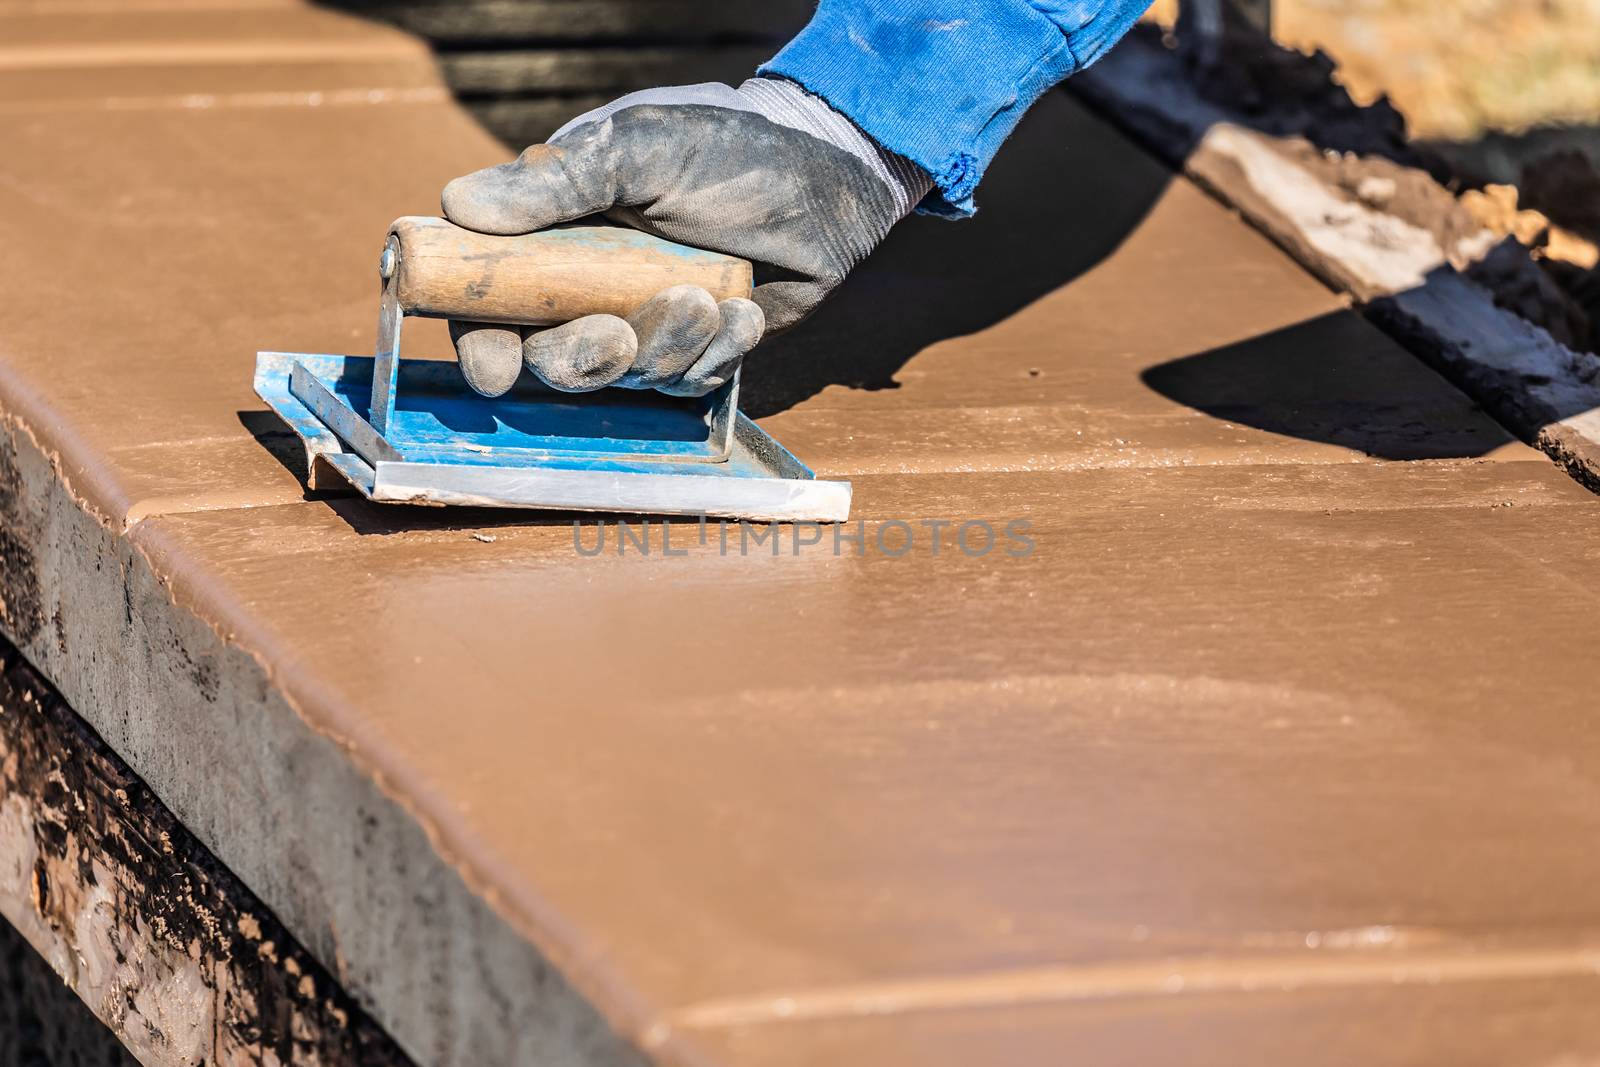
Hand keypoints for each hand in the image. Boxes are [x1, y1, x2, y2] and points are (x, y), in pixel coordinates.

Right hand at [440, 78, 928, 396]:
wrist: (824, 175)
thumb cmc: (727, 148)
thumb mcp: (640, 149)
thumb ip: (558, 182)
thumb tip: (460, 205)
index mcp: (554, 236)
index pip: (494, 306)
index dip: (485, 345)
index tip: (497, 367)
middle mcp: (590, 287)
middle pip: (552, 359)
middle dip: (581, 359)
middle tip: (619, 334)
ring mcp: (646, 321)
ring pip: (626, 376)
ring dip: (663, 349)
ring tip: (704, 299)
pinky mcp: (700, 347)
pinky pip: (690, 380)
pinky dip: (714, 353)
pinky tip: (741, 311)